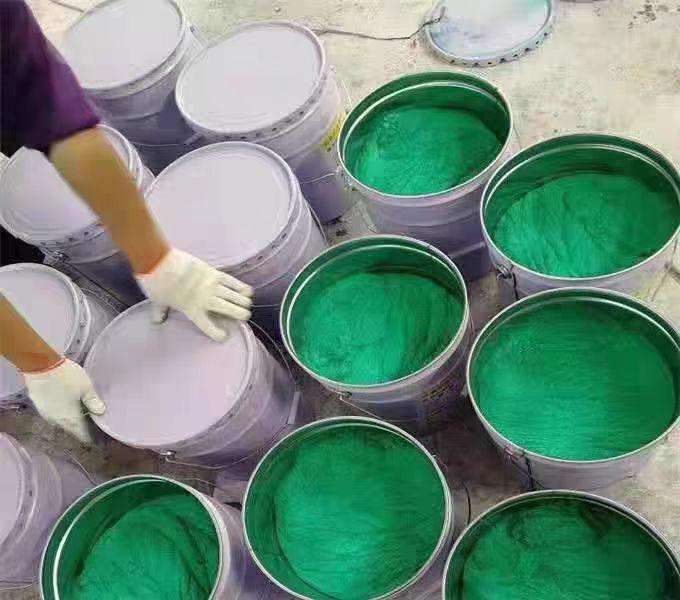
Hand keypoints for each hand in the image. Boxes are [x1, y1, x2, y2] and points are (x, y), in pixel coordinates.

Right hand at [24, 359, 104, 444]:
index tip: (94, 439)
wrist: (40, 366)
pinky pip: (52, 414)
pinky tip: (64, 407)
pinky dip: (59, 413)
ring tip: (77, 417)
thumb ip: (93, 401)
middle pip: (69, 429)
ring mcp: (45, 413)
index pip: (80, 433)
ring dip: (68, 421)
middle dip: (78, 429)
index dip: (88, 437)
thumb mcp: (86, 387)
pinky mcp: (38, 405)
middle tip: (87, 427)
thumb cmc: (67, 377)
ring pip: (59, 422)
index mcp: (70, 418)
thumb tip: (101, 412)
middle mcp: (56, 420)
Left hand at [135, 248, 253, 341]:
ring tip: (247, 305)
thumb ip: (160, 311)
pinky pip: (232, 282)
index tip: (224, 336)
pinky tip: (248, 291)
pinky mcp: (214, 273)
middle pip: (229, 310)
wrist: (160, 263)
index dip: (218, 334)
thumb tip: (157, 321)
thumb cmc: (157, 284)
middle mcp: (206, 300)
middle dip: (240, 314)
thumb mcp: (157, 301)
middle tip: (244, 316)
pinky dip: (241, 286)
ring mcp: (212, 286)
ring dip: (243, 301)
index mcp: (192, 310)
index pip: (208, 327)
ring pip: (233, 296)